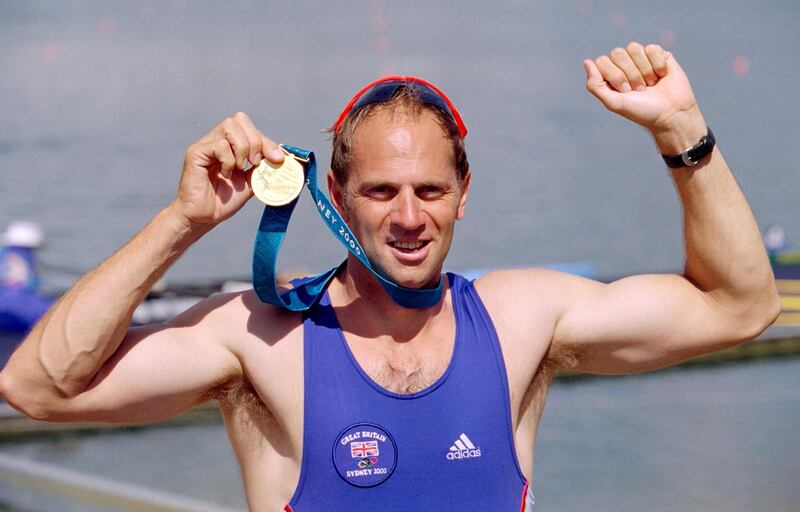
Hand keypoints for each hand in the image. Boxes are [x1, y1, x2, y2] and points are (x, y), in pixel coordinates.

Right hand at [172, 112, 283, 225]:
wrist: (204, 218)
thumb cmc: (223, 201)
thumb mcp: (251, 183)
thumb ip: (263, 170)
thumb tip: (284, 160)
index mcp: (230, 145)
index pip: (251, 129)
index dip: (267, 141)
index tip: (278, 159)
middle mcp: (217, 140)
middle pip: (239, 119)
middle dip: (255, 141)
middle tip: (255, 163)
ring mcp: (205, 144)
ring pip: (229, 127)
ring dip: (242, 149)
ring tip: (239, 168)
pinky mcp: (195, 152)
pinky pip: (219, 145)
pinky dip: (228, 160)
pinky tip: (225, 174)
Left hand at [584, 42, 705, 147]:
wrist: (671, 113)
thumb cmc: (641, 111)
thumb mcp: (613, 103)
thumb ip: (595, 85)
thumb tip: (586, 61)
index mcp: (610, 74)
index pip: (602, 61)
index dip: (614, 75)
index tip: (625, 91)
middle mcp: (624, 64)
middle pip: (617, 53)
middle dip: (629, 74)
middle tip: (639, 89)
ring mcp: (641, 58)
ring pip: (634, 48)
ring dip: (643, 70)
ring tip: (650, 84)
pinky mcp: (658, 54)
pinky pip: (652, 48)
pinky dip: (657, 64)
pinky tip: (661, 76)